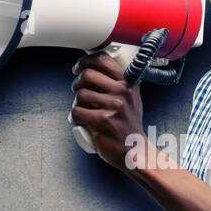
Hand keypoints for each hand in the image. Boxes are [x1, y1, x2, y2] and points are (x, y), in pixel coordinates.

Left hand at [70, 51, 144, 170]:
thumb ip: (115, 81)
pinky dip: (75, 117)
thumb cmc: (128, 124)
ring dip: (76, 102)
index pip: (102, 60)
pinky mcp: (103, 121)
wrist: (135, 150)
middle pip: (87, 75)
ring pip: (80, 94)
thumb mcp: (129, 97)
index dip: (84, 62)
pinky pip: (77, 112)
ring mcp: (114, 106)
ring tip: (83, 110)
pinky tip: (81, 121)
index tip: (78, 68)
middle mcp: (123, 92)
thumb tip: (90, 68)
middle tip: (78, 91)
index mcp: (128, 82)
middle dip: (77, 83)